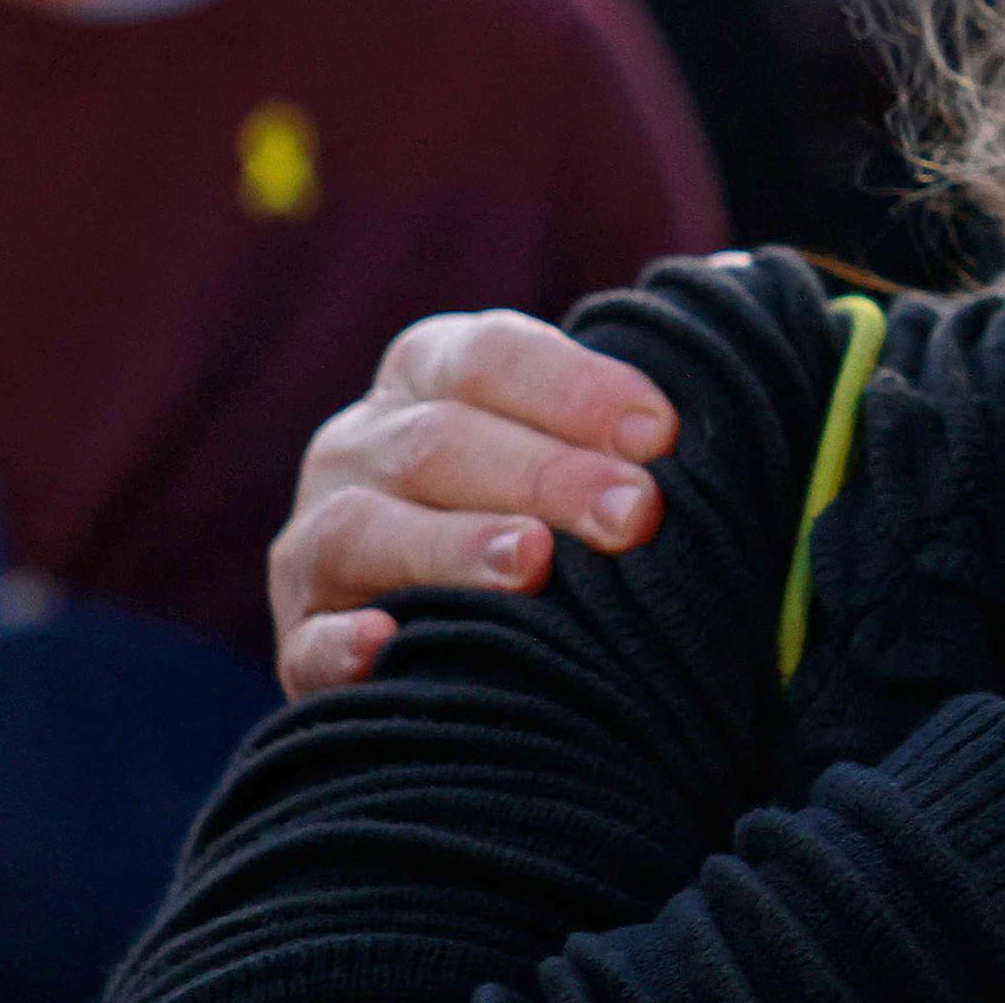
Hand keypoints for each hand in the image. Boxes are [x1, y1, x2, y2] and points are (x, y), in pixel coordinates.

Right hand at [268, 310, 679, 697]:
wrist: (453, 612)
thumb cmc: (548, 503)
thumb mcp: (570, 438)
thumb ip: (628, 423)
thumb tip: (707, 400)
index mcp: (429, 374)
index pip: (492, 357)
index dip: (576, 388)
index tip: (660, 434)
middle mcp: (358, 446)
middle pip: (440, 442)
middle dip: (546, 474)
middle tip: (635, 514)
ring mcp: (315, 543)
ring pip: (362, 531)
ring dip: (452, 547)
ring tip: (533, 565)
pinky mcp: (297, 638)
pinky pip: (305, 643)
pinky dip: (339, 647)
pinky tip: (383, 646)